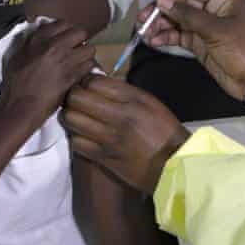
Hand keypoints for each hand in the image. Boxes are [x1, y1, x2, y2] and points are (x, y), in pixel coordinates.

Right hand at [0, 21, 95, 124]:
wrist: (21, 105)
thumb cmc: (16, 83)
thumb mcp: (18, 56)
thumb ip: (32, 42)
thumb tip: (42, 34)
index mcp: (39, 39)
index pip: (63, 23)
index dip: (67, 31)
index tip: (66, 38)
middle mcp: (54, 46)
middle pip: (80, 32)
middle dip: (80, 40)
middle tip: (75, 49)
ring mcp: (65, 61)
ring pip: (89, 48)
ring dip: (86, 54)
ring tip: (79, 61)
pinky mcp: (73, 76)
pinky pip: (89, 65)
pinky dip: (86, 68)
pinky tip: (79, 73)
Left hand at [63, 76, 189, 194]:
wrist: (174, 164)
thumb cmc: (164, 131)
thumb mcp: (150, 102)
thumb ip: (124, 92)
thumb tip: (99, 84)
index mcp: (132, 98)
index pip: (93, 81)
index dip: (85, 82)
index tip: (86, 86)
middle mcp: (118, 115)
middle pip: (77, 98)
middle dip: (73, 97)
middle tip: (77, 101)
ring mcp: (108, 137)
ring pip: (72, 119)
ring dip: (70, 116)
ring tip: (77, 117)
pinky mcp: (103, 157)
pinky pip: (77, 142)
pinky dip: (76, 137)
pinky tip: (83, 136)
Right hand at [140, 0, 244, 100]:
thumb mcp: (216, 29)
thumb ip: (188, 15)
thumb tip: (165, 0)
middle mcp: (212, 11)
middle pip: (180, 3)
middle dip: (161, 9)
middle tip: (145, 17)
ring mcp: (206, 28)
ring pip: (177, 20)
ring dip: (160, 24)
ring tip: (146, 31)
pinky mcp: (201, 44)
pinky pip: (179, 36)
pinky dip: (166, 37)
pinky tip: (154, 40)